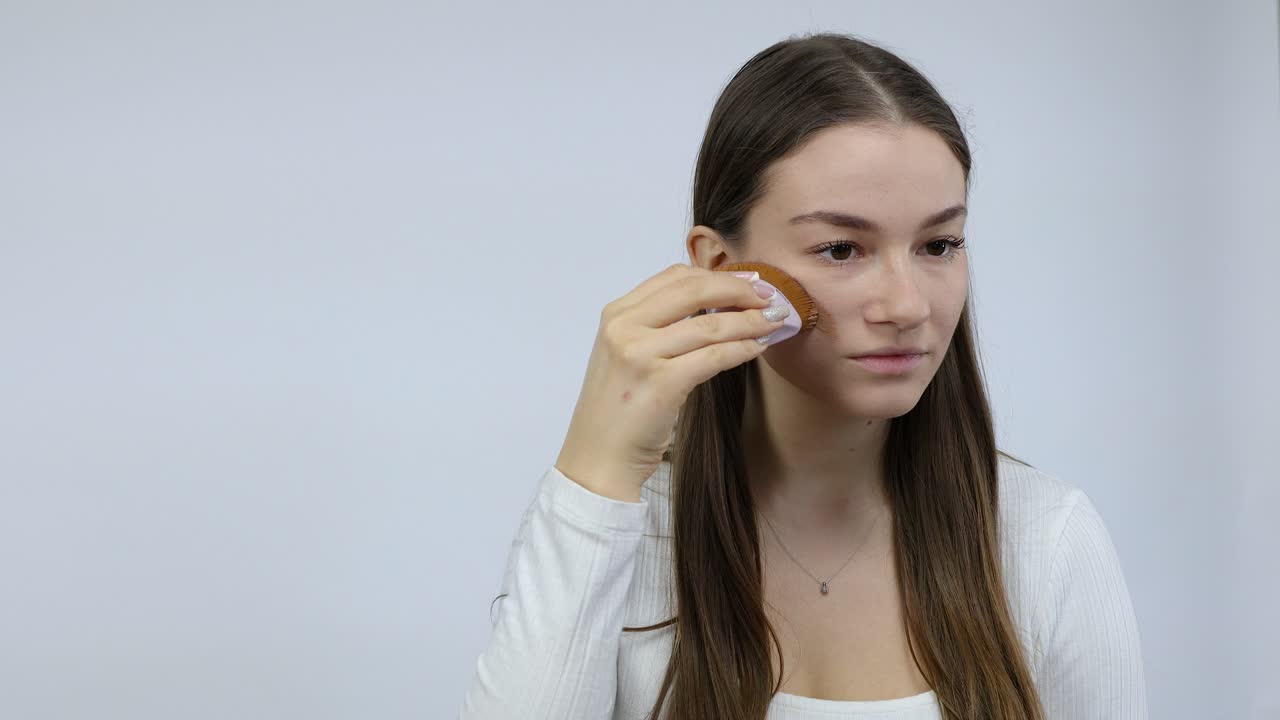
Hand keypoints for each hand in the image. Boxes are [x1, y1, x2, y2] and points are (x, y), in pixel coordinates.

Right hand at [554, 263, 788, 501]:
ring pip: (710, 325)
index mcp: (616, 314)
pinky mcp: (660, 383)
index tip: (748, 282)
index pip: (674, 276)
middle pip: (694, 289)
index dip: (718, 275)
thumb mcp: (627, 355)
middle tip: (769, 297)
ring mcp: (639, 354)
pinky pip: (714, 356)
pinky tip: (758, 348)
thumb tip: (717, 305)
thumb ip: (657, 326)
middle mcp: (624, 328)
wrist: (598, 458)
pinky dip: (742, 348)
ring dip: (751, 321)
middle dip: (739, 290)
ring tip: (774, 323)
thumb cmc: (617, 411)